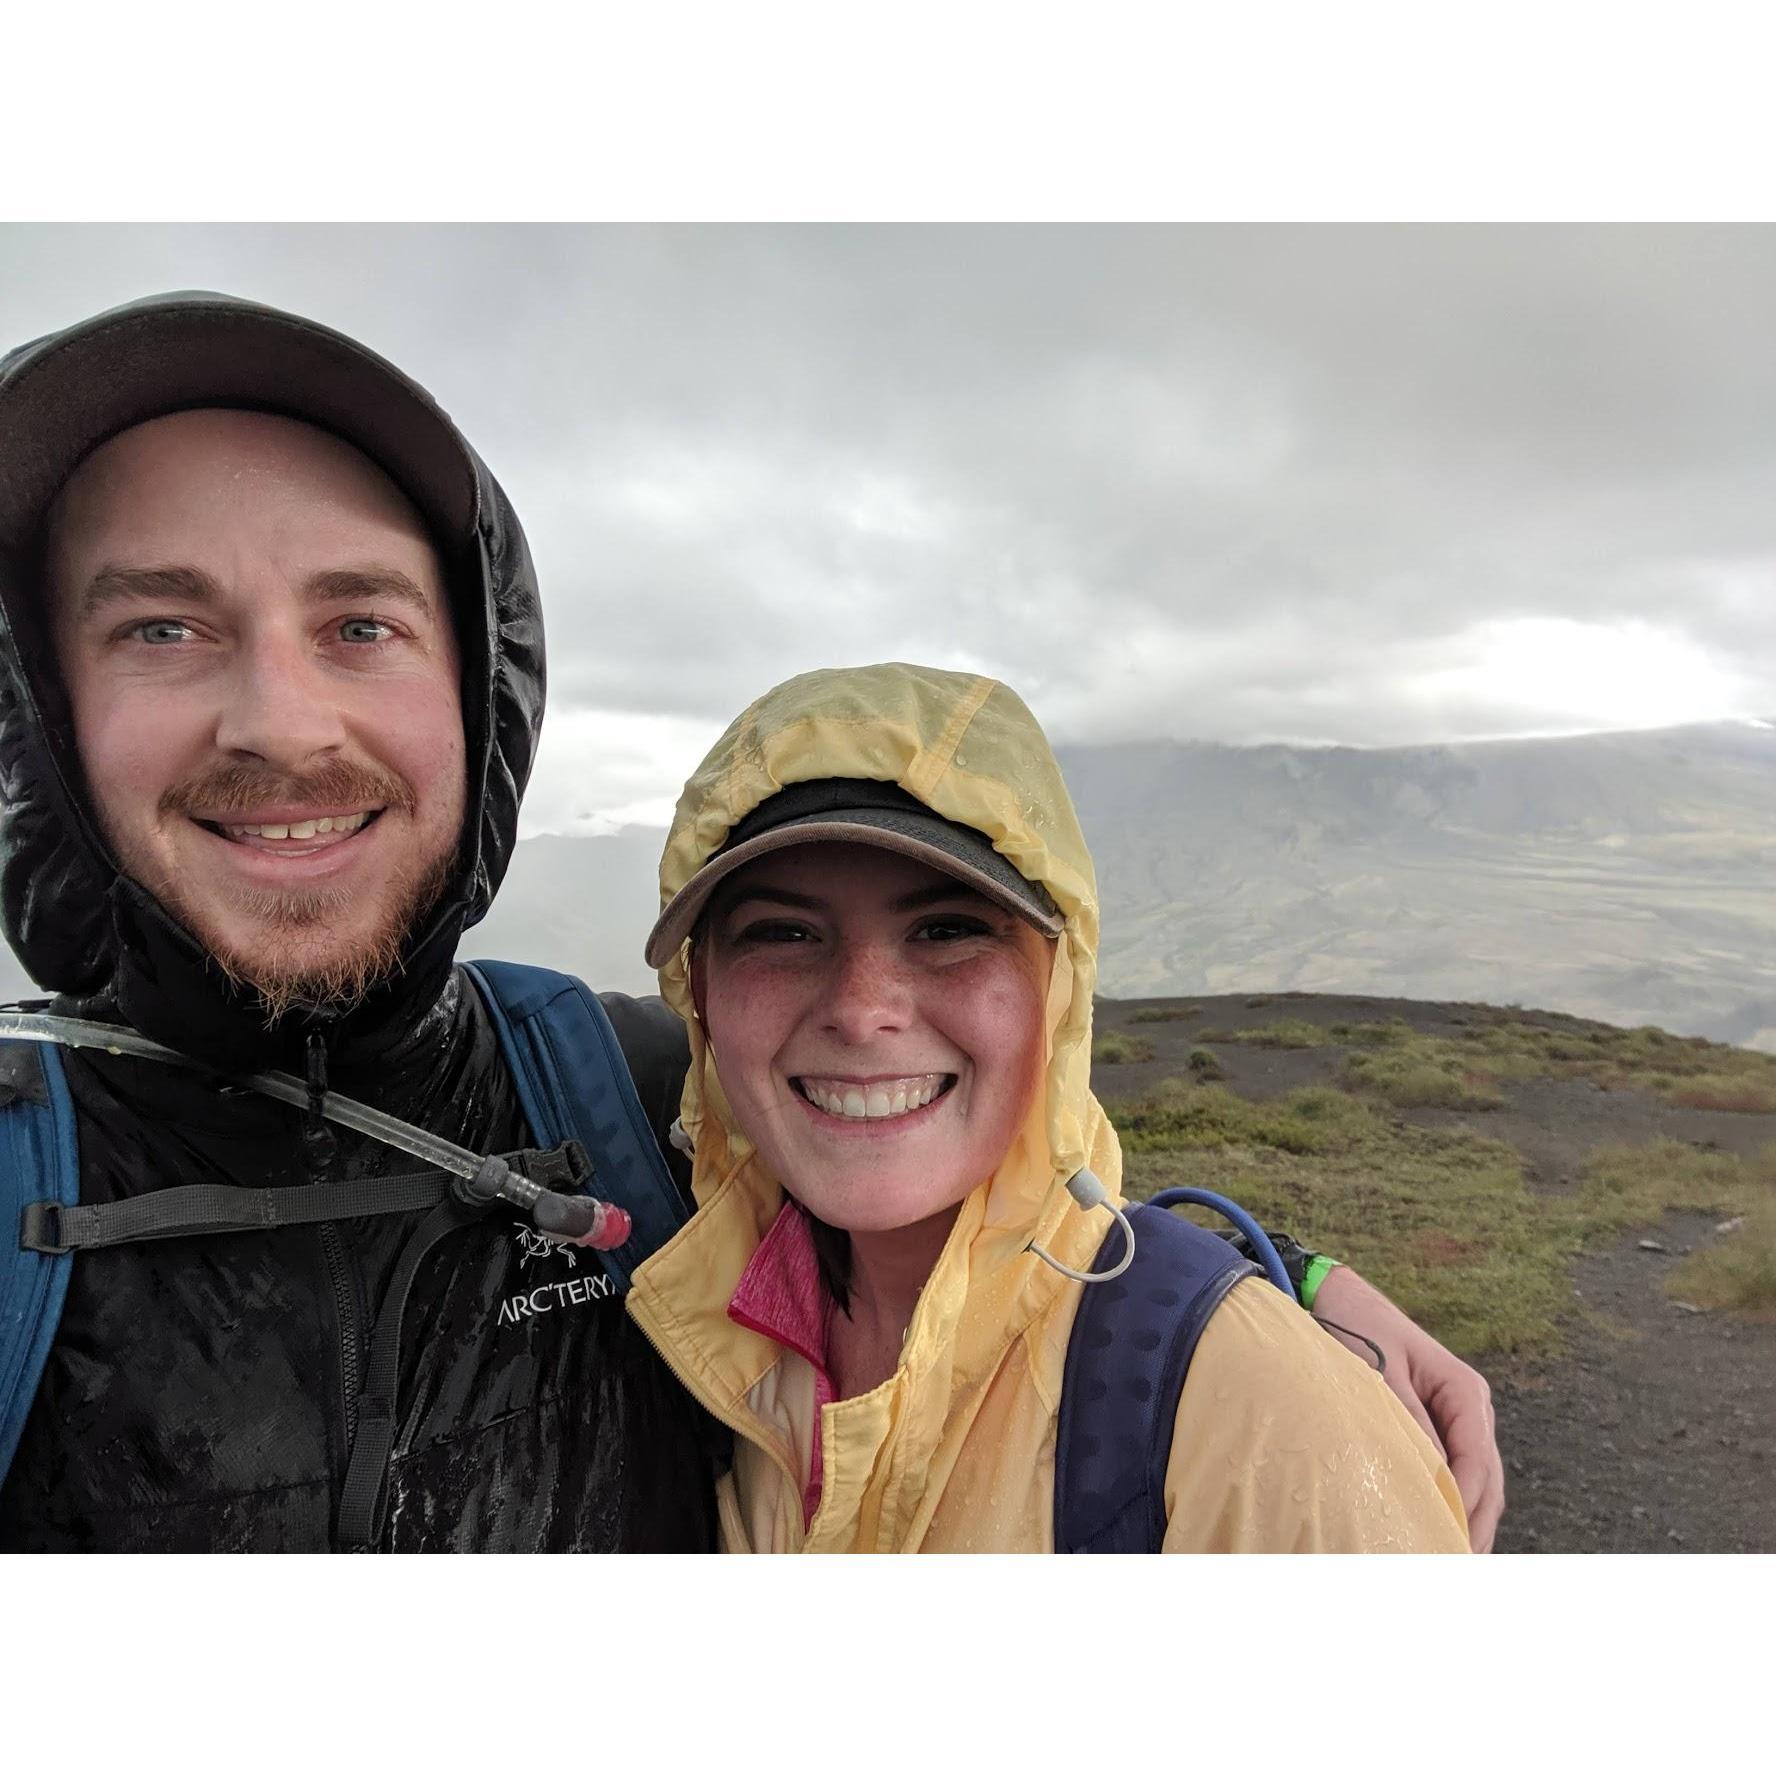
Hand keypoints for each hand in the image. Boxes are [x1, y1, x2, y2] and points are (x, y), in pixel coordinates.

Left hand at [1310, 1266, 1503, 1552]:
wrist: (1335, 1298)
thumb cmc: (1355, 1329)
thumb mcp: (1379, 1372)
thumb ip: (1406, 1421)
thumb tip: (1430, 1476)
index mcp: (1464, 1391)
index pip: (1477, 1460)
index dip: (1466, 1503)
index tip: (1449, 1538)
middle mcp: (1469, 1408)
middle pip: (1486, 1480)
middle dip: (1473, 1525)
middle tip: (1451, 1566)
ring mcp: (1457, 1421)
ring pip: (1475, 1483)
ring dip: (1464, 1521)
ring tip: (1444, 1560)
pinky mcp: (1436, 1428)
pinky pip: (1452, 1473)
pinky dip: (1448, 1504)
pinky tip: (1432, 1531)